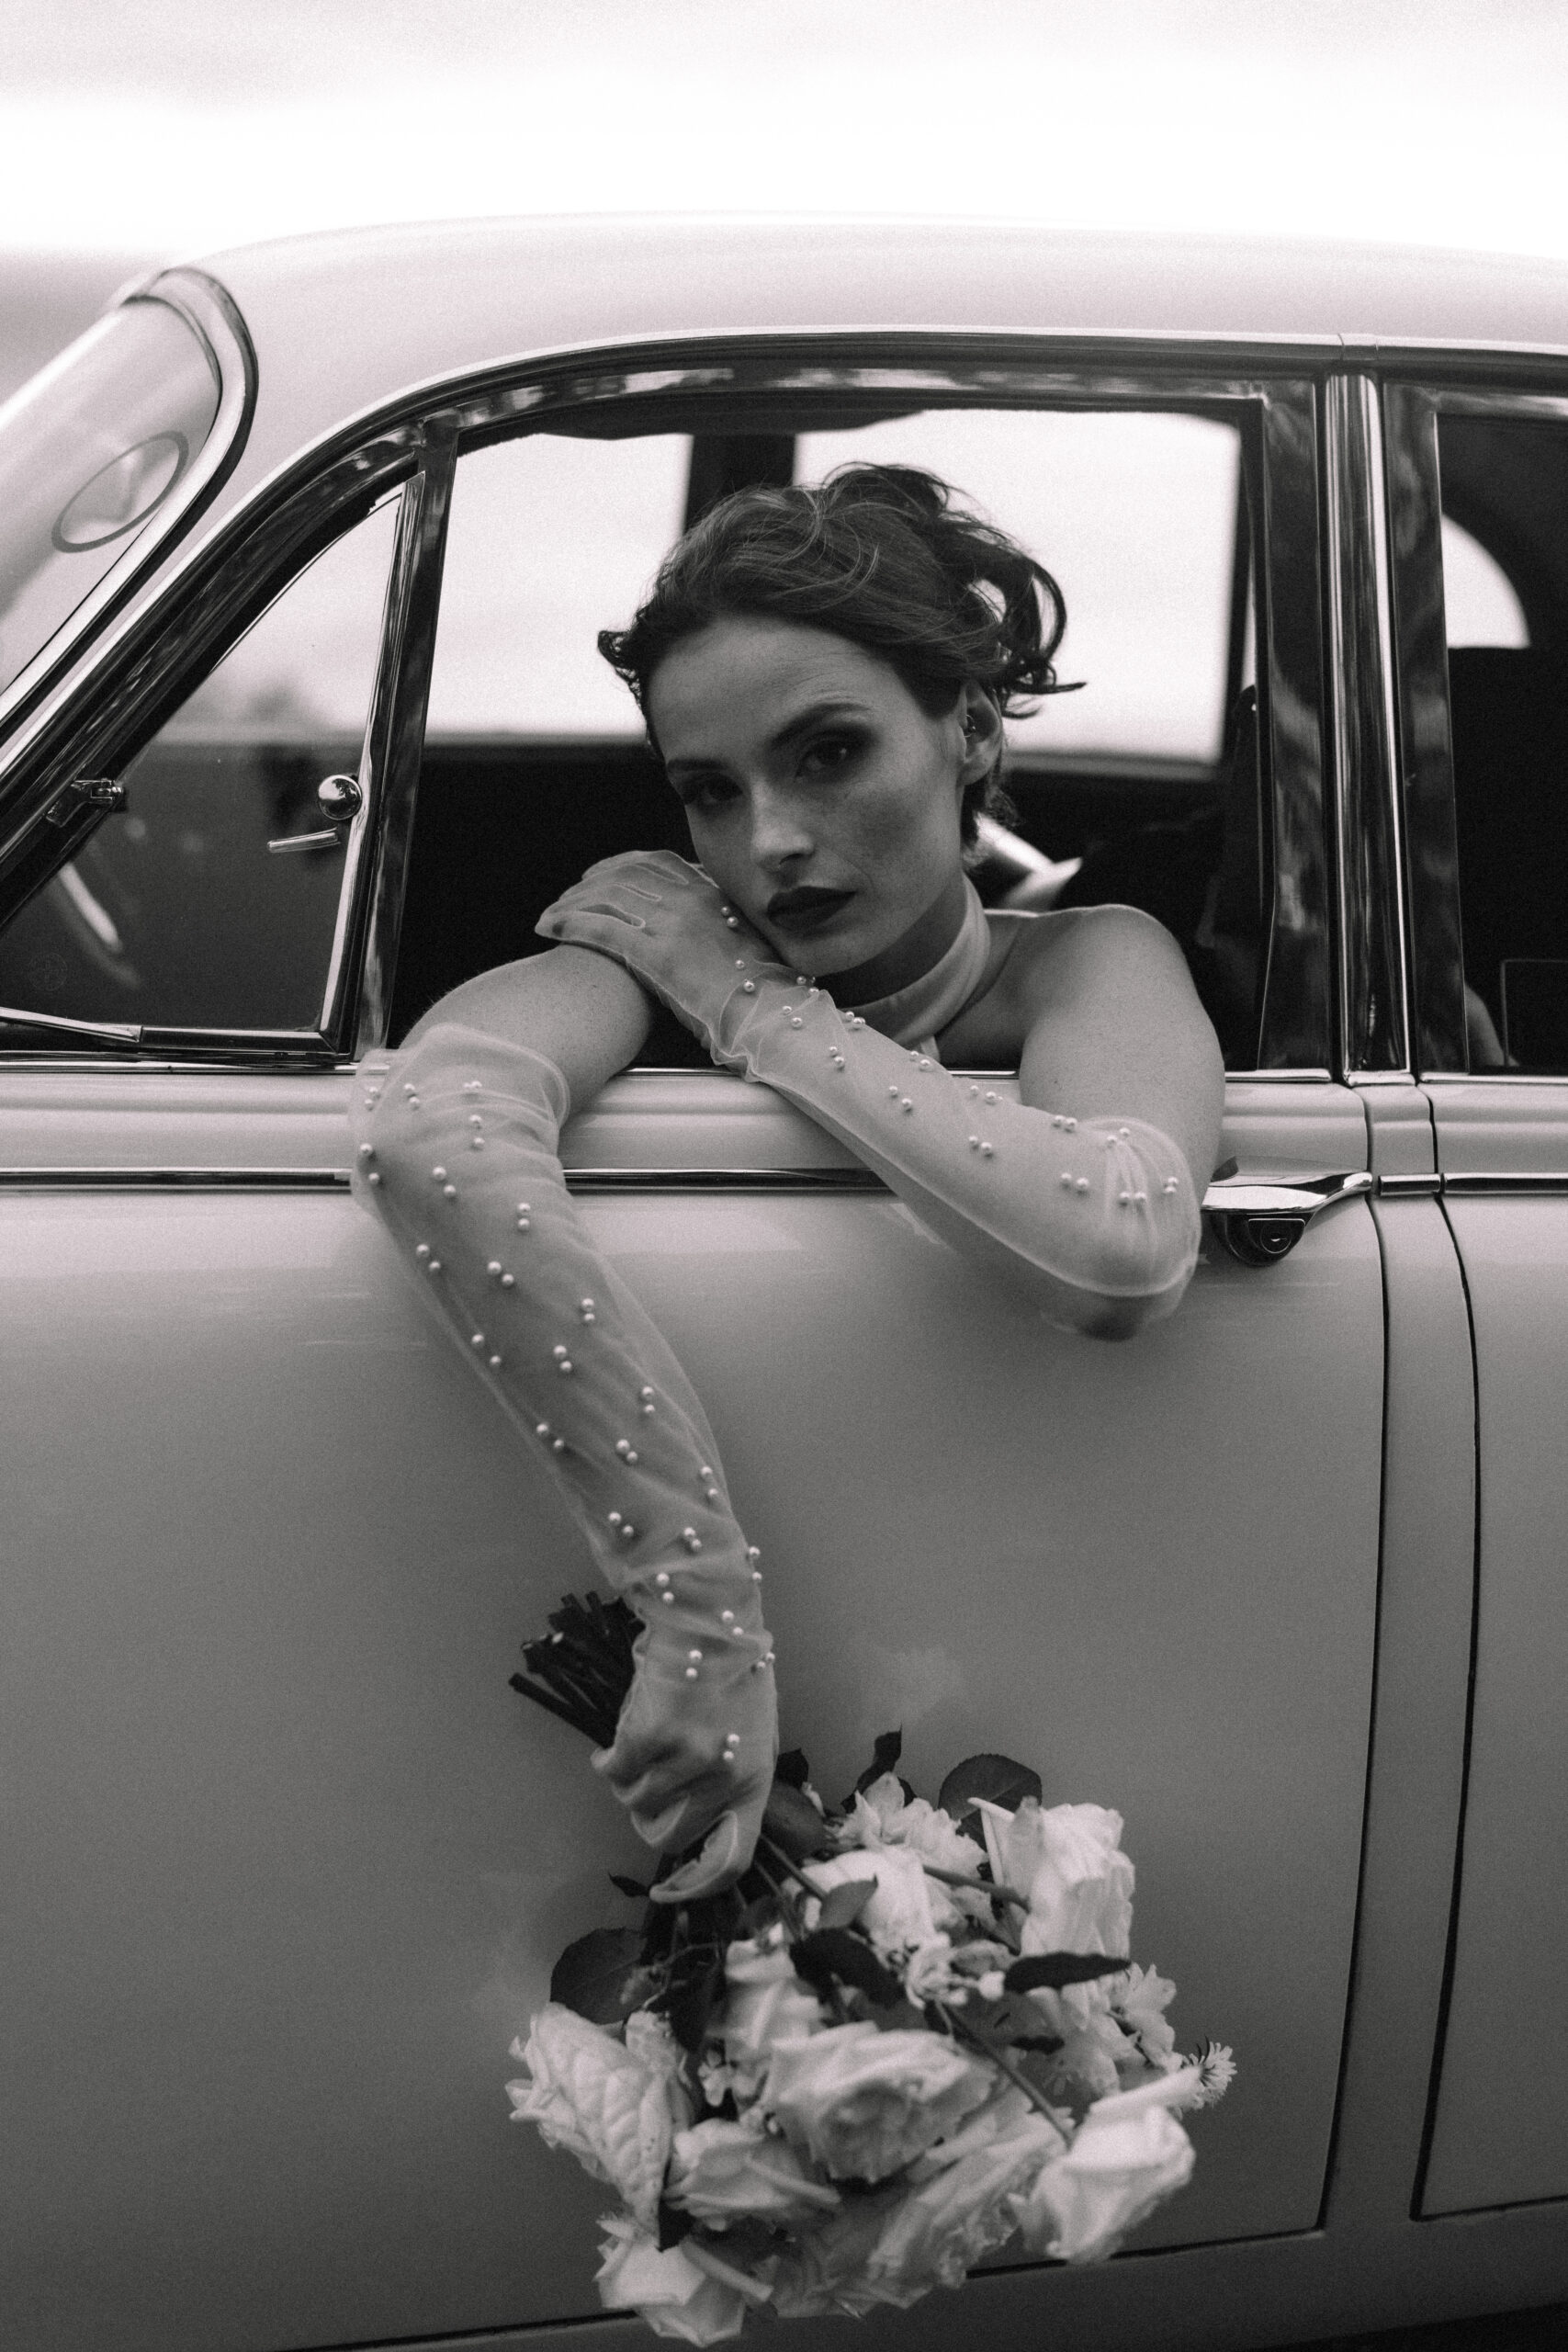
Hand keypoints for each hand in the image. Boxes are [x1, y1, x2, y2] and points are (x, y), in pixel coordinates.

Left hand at [537, 852, 792, 1062]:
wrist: (773, 1019)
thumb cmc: (763, 995)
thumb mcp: (746, 946)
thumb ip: (718, 927)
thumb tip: (702, 932)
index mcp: (713, 894)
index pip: (655, 861)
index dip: (619, 865)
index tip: (597, 876)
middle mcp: (691, 900)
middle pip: (624, 875)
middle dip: (587, 885)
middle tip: (564, 900)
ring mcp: (674, 925)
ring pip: (607, 897)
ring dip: (571, 904)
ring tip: (549, 917)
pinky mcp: (658, 955)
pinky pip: (602, 928)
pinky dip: (571, 924)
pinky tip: (552, 928)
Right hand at [591, 1641, 777, 1900]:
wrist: (710, 1622)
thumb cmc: (736, 1676)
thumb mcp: (754, 1736)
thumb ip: (734, 1783)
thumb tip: (704, 1827)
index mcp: (754, 1783)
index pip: (732, 1860)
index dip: (697, 1886)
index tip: (668, 1892)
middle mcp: (722, 1780)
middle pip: (670, 1836)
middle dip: (650, 1819)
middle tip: (644, 1790)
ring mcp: (684, 1760)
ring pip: (635, 1802)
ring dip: (629, 1783)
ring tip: (636, 1751)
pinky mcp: (649, 1737)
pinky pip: (615, 1771)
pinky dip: (608, 1760)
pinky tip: (613, 1745)